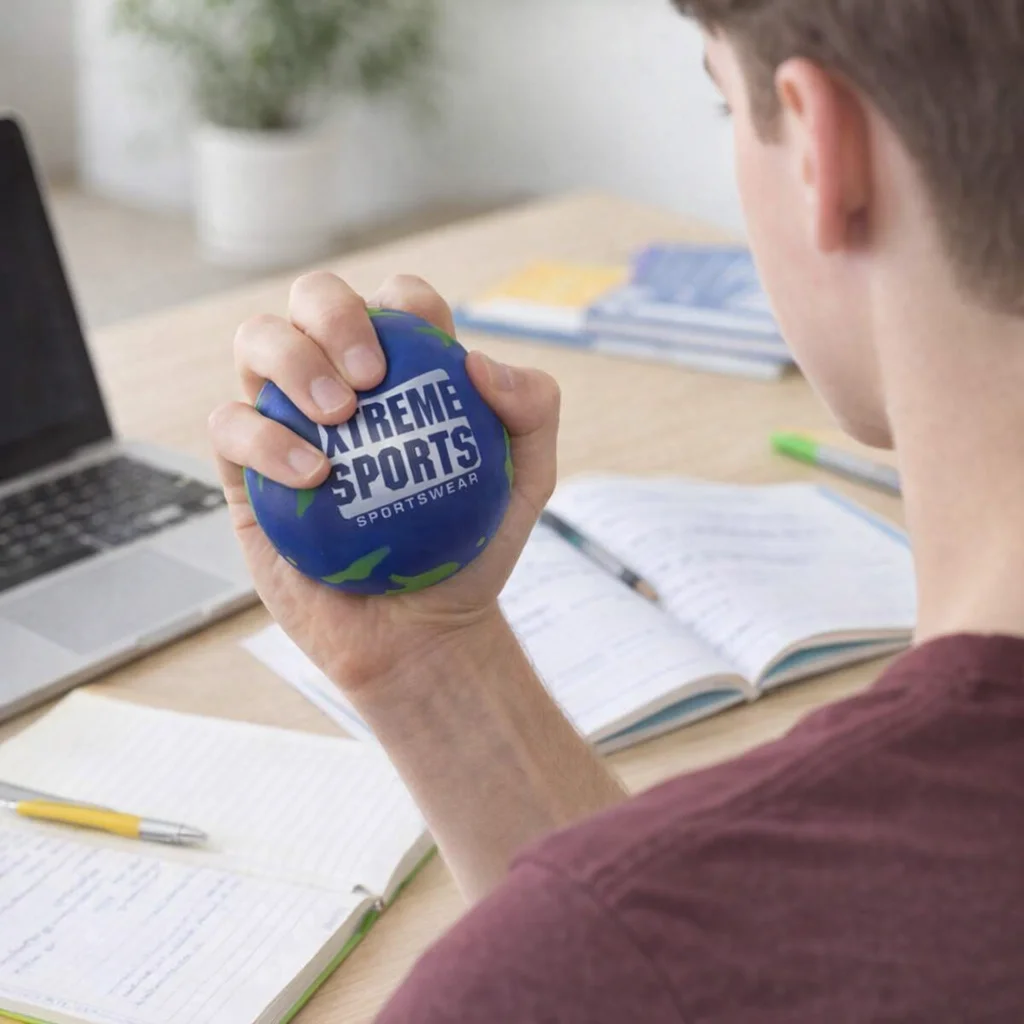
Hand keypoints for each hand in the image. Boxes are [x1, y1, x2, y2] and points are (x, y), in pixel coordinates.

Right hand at [208, 272, 559, 691]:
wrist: (420, 632)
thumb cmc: (469, 549)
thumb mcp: (528, 481)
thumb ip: (533, 410)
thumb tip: (479, 359)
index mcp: (402, 370)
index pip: (396, 303)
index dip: (405, 300)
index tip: (428, 347)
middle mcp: (338, 381)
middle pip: (312, 298)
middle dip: (331, 311)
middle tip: (368, 378)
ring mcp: (285, 418)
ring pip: (257, 342)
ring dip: (291, 360)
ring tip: (336, 417)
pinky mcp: (245, 469)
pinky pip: (229, 425)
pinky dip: (262, 436)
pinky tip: (311, 475)